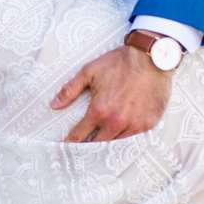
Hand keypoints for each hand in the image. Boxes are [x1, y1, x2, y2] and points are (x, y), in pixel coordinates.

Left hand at [53, 44, 172, 142]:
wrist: (151, 57)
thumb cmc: (119, 63)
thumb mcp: (89, 72)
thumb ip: (70, 90)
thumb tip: (53, 105)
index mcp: (99, 110)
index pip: (80, 135)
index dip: (71, 142)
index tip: (66, 146)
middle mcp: (116, 122)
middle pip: (97, 144)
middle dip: (88, 144)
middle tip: (83, 146)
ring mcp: (133, 125)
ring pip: (116, 143)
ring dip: (108, 143)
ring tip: (101, 141)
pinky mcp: (148, 124)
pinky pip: (134, 138)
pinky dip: (126, 137)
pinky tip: (121, 134)